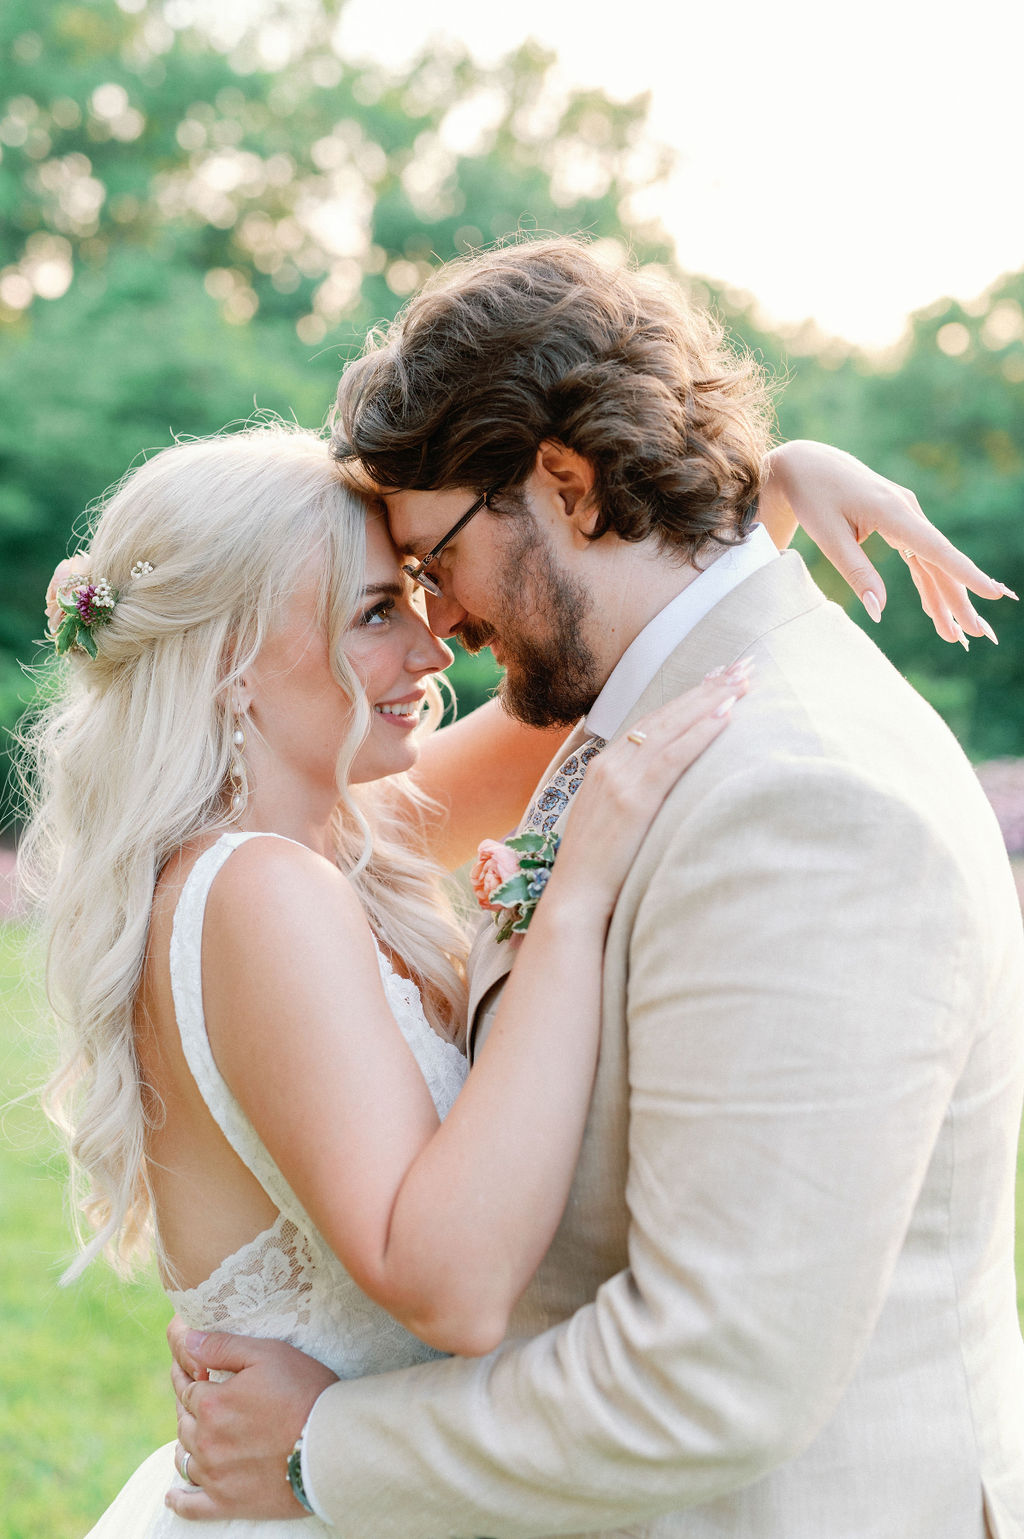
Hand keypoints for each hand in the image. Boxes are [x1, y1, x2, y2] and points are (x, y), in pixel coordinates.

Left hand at [165, 1316, 337, 1520]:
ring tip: (192, 1435)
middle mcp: (206, 1441)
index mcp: (212, 1404)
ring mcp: (215, 1475)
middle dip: (187, 1408)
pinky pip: (191, 1507)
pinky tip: (173, 1496)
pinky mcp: (228, 1503)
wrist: (332, 1445)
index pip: (187, 1389)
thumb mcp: (268, 1354)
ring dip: (186, 1444)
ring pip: (185, 1458)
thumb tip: (188, 1341)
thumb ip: (223, 1346)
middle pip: (183, 1422)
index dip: (188, 1378)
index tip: (190, 1372)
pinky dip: (179, 1501)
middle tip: (196, 1400)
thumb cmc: (304, 1392)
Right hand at [549, 665, 750, 920]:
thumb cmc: (597, 870)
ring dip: (711, 701)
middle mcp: (610, 764)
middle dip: (706, 688)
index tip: (716, 679)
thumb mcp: (610, 821)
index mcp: (603, 766)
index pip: (651, 720)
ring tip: (743, 681)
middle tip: (741, 666)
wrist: (575, 898)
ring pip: (672, 727)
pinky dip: (701, 732)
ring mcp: (620, 779)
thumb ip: (632, 796)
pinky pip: (674, 756)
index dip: (686, 698)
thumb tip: (662, 791)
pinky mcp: (634, 799)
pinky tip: (727, 715)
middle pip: (665, 715)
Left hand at [761, 440, 1013, 643]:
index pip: (935, 549)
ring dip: (945, 597)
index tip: (991, 592)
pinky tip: (935, 609)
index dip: (965, 573)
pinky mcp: (899, 519)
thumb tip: (879, 611)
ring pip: (932, 561)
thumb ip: (857, 573)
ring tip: (956, 633)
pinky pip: (919, 555)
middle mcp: (907, 510)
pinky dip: (927, 582)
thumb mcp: (829, 537)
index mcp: (892, 511)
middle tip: (976, 634)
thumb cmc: (815, 497)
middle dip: (959, 599)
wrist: (807, 465)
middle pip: (940, 561)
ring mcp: (906, 513)